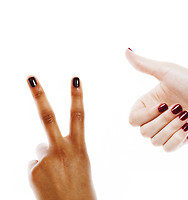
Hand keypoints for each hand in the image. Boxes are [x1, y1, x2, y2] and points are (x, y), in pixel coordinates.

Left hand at [27, 76, 95, 199]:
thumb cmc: (80, 187)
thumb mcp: (80, 163)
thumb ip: (65, 149)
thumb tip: (40, 145)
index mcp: (79, 148)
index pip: (79, 116)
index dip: (77, 96)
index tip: (75, 79)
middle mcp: (62, 150)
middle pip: (48, 117)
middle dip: (39, 95)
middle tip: (30, 77)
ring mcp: (45, 160)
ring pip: (40, 149)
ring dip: (46, 159)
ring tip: (56, 175)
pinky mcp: (33, 170)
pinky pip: (34, 163)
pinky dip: (40, 170)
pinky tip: (48, 182)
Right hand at [125, 49, 187, 151]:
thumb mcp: (165, 71)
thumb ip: (143, 64)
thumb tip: (126, 50)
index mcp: (148, 103)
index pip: (133, 120)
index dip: (146, 115)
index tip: (163, 103)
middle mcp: (155, 117)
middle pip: (144, 132)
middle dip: (163, 120)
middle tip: (179, 107)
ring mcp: (167, 129)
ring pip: (155, 141)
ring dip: (171, 128)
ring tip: (186, 115)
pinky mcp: (179, 139)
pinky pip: (167, 149)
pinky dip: (176, 139)